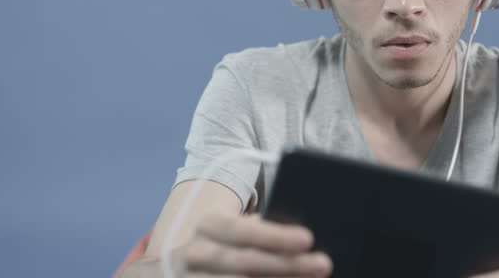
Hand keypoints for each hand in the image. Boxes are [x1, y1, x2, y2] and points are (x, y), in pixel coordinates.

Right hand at [181, 213, 332, 276]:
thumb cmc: (221, 246)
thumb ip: (258, 230)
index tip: (308, 239)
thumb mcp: (231, 231)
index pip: (243, 230)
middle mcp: (196, 254)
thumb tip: (301, 237)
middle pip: (245, 261)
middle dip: (286, 264)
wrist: (175, 270)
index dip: (275, 236)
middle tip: (323, 264)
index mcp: (209, 226)